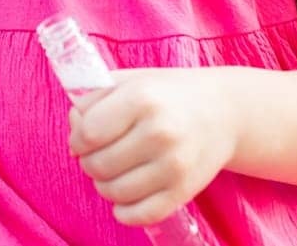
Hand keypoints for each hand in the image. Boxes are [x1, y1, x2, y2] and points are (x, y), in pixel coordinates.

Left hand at [68, 67, 236, 226]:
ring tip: (111, 171)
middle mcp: (159, 132)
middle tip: (98, 154)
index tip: (83, 137)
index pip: (87, 133)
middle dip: (88, 161)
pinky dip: (123, 211)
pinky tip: (124, 197)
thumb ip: (91, 102)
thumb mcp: (128, 82)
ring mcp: (174, 165)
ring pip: (113, 192)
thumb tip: (73, 143)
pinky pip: (140, 214)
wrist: (222, 111)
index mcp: (141, 99)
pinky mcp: (184, 191)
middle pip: (97, 164)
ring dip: (103, 185)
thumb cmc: (166, 94)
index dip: (77, 138)